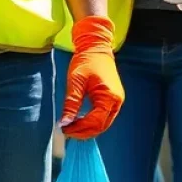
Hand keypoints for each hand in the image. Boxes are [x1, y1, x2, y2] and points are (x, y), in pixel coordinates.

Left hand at [60, 16, 124, 138]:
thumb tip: (64, 123)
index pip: (95, 122)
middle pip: (101, 126)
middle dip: (83, 132)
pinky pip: (104, 117)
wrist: (97, 48)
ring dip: (88, 129)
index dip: (80, 129)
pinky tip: (80, 120)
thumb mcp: (76, 82)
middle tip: (66, 131)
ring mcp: (116, 100)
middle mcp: (116, 101)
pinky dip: (92, 122)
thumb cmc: (86, 62)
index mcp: (109, 96)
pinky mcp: (113, 99)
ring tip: (71, 127)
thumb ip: (71, 103)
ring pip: (103, 123)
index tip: (64, 130)